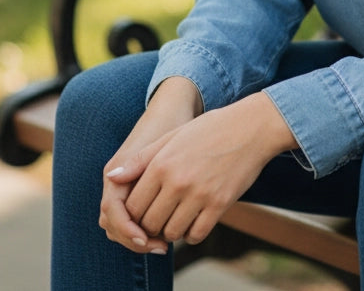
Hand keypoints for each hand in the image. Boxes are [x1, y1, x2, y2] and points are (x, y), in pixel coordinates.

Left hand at [105, 91, 295, 248]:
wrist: (251, 127)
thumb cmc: (209, 129)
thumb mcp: (172, 136)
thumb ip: (141, 159)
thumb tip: (112, 178)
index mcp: (161, 164)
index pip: (133, 206)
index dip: (133, 214)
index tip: (143, 209)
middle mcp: (177, 181)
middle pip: (149, 223)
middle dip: (150, 225)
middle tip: (159, 217)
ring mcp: (199, 195)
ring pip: (171, 233)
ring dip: (170, 231)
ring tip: (176, 217)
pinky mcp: (219, 205)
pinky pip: (196, 234)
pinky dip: (192, 233)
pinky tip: (194, 220)